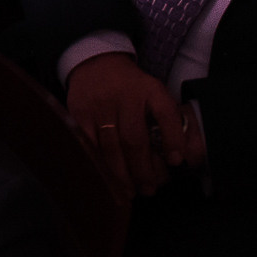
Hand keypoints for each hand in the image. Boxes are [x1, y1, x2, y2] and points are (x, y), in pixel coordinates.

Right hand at [65, 51, 199, 199]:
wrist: (96, 64)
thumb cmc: (131, 87)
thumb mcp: (154, 93)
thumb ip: (166, 120)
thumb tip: (175, 158)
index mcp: (149, 90)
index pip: (165, 113)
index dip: (173, 138)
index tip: (176, 161)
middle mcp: (124, 96)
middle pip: (134, 139)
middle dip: (143, 169)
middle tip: (149, 189)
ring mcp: (100, 105)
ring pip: (110, 147)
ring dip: (121, 174)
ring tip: (130, 192)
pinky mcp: (80, 113)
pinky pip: (90, 146)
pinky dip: (99, 165)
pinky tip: (106, 179)